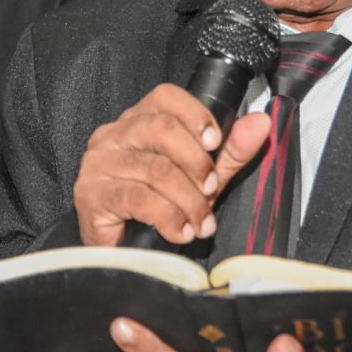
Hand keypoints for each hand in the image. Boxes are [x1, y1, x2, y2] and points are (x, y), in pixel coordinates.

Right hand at [72, 84, 271, 246]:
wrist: (122, 254)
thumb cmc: (158, 209)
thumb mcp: (201, 177)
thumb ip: (230, 151)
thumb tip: (260, 123)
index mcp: (137, 121)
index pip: (165, 97)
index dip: (195, 115)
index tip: (216, 143)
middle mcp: (113, 135)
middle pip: (161, 129)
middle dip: (196, 162)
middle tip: (212, 188)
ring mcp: (98, 163)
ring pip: (155, 169)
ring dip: (188, 200)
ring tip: (201, 222)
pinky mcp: (90, 194)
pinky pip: (138, 198)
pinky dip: (168, 217)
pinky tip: (181, 231)